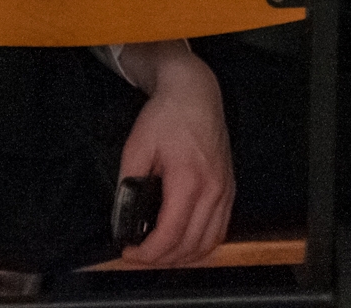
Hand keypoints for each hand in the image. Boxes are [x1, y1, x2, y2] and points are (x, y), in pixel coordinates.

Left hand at [117, 47, 234, 266]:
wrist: (195, 92)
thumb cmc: (167, 116)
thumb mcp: (137, 147)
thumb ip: (128, 186)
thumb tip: (121, 220)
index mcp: (189, 180)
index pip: (170, 235)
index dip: (146, 253)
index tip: (128, 252)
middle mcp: (213, 189)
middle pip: (190, 245)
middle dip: (161, 259)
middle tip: (139, 255)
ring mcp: (225, 190)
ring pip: (209, 242)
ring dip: (183, 256)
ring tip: (158, 252)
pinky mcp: (229, 188)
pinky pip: (220, 229)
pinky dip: (201, 244)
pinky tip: (183, 242)